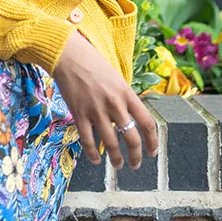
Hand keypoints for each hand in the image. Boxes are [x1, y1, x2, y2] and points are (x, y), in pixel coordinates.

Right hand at [53, 29, 157, 169]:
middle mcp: (115, 104)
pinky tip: (95, 160)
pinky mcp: (79, 114)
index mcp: (127, 94)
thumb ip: (124, 98)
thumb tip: (130, 118)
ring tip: (118, 165)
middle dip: (135, 156)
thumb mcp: (116, 78)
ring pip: (111, 144)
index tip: (152, 152)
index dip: (152, 142)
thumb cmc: (93, 63)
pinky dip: (93, 154)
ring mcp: (96, 110)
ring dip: (116, 159)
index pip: (147, 123)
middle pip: (131, 138)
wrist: (69, 56)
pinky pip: (88, 140)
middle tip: (135, 164)